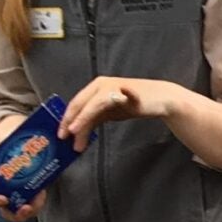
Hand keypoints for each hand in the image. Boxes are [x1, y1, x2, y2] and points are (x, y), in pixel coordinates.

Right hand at [0, 133, 44, 221]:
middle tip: (26, 208)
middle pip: (9, 213)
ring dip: (32, 209)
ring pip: (24, 211)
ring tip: (39, 197)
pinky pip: (35, 203)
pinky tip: (42, 191)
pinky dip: (39, 200)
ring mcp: (18, 196)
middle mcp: (3, 194)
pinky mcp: (31, 194)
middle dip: (17, 215)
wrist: (16, 143)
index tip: (4, 199)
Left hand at [58, 76, 176, 145]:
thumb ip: (94, 119)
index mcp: (95, 88)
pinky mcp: (122, 93)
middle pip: (80, 103)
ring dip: (81, 120)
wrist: (160, 98)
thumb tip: (77, 133)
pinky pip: (105, 103)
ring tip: (74, 133)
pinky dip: (94, 112)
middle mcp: (100, 85)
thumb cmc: (135, 103)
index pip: (76, 104)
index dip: (66, 119)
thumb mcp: (110, 113)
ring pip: (90, 105)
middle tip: (63, 137)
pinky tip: (89, 120)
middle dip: (70, 121)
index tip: (61, 134)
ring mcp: (111, 87)